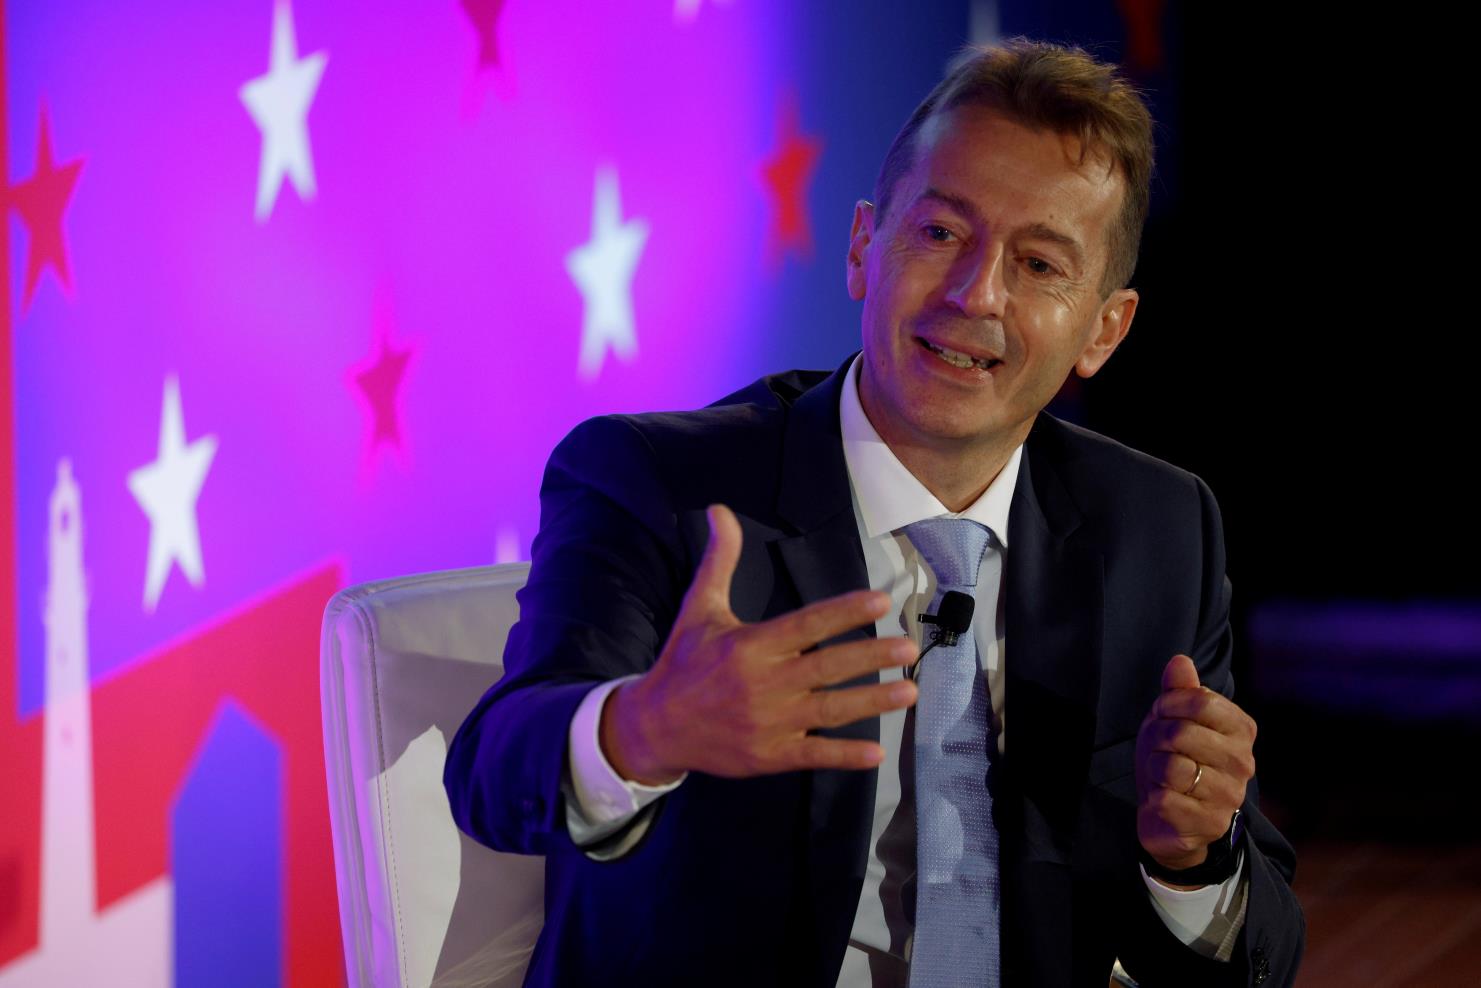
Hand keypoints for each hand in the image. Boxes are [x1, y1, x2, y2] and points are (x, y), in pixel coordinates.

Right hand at [600, 503, 917, 784]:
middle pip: (826, 668)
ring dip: (871, 702)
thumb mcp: (699, 607)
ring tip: (909, 691)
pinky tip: (875, 752)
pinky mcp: (769, 756)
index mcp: (749, 646)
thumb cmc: (684, 662)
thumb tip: (719, 510)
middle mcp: (763, 684)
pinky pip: (813, 756)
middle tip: (910, 648)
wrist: (654, 726)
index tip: (881, 600)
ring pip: (829, 712)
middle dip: (871, 657)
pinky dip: (844, 756)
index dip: (844, 612)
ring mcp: (768, 724)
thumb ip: (719, 560)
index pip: (806, 624)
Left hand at [1135, 654, 1255, 879]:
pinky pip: (1166, 800)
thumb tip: (1180, 661)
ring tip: (1162, 775)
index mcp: (1241, 729)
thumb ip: (1177, 690)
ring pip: (1172, 767)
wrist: (1169, 814)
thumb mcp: (1171, 719)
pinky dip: (1155, 798)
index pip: (1202, 700)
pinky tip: (1165, 800)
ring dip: (1154, 768)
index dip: (1169, 704)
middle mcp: (1243, 762)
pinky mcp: (1211, 824)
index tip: (1161, 714)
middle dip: (1156, 738)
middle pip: (1182, 732)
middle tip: (1158, 749)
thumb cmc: (1173, 757)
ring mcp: (1230, 795)